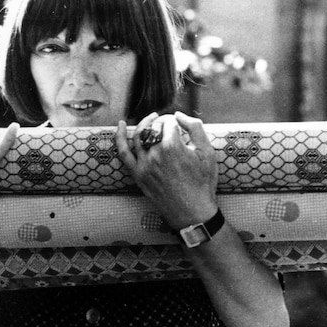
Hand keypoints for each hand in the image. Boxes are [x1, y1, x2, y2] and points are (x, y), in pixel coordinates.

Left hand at [116, 111, 217, 229]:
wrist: (192, 211)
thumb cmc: (202, 182)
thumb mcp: (207, 152)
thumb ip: (195, 127)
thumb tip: (178, 115)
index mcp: (172, 146)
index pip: (169, 122)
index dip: (176, 122)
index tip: (182, 126)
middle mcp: (155, 154)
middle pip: (154, 127)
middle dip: (163, 123)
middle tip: (171, 126)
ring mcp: (144, 165)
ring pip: (139, 135)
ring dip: (145, 124)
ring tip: (152, 119)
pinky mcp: (137, 174)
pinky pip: (123, 153)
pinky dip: (119, 137)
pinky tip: (119, 125)